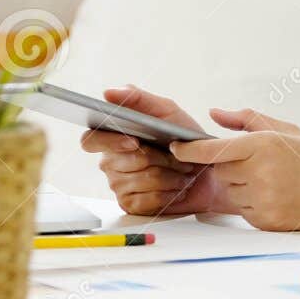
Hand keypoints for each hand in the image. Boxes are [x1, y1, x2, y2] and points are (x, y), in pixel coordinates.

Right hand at [80, 86, 224, 216]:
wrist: (209, 171)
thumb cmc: (185, 139)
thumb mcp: (166, 111)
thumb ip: (138, 98)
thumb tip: (108, 93)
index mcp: (112, 137)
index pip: (90, 140)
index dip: (109, 142)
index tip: (134, 142)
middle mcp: (111, 162)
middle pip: (122, 162)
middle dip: (158, 158)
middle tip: (177, 155)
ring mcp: (119, 185)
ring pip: (141, 179)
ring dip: (170, 175)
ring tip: (183, 171)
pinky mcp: (132, 205)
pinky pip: (149, 199)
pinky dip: (170, 192)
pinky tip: (178, 187)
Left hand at [169, 108, 299, 231]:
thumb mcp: (286, 130)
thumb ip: (248, 120)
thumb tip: (215, 113)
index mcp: (264, 145)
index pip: (214, 149)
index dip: (190, 150)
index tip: (175, 147)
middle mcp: (261, 173)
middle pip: (220, 171)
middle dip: (230, 167)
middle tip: (258, 164)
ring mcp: (264, 200)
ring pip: (230, 192)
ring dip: (240, 186)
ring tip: (272, 181)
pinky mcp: (266, 221)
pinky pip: (243, 210)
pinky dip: (252, 203)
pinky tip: (277, 196)